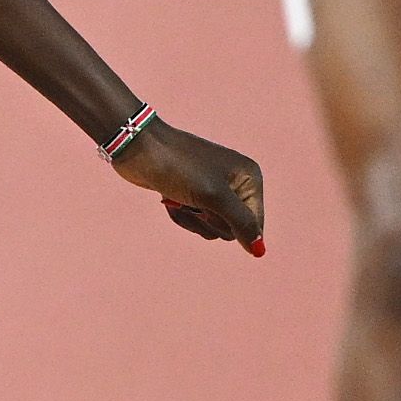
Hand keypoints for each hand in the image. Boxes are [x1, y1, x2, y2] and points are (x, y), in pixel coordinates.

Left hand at [108, 117, 267, 251]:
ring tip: (179, 198)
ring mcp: (214, 190)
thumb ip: (241, 223)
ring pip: (211, 228)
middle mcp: (236, 183)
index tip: (209, 210)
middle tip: (194, 201)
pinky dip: (181, 215)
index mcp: (249, 178)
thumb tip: (260, 251)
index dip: (231, 225)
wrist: (140, 149)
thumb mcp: (213, 197)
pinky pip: (195, 221)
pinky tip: (170, 199)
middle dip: (208, 221)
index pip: (254, 223)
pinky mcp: (194, 195)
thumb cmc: (179, 167)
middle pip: (232, 229)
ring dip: (192, 219)